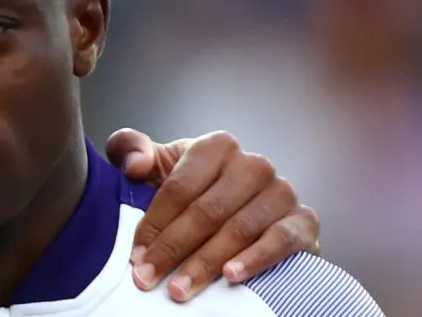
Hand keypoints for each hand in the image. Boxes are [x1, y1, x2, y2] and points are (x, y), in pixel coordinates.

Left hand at [105, 129, 320, 302]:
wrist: (247, 208)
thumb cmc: (193, 188)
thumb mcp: (159, 165)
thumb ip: (131, 151)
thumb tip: (134, 164)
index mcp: (216, 146)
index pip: (179, 188)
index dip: (154, 223)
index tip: (135, 256)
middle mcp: (253, 164)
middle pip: (207, 211)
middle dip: (173, 249)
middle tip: (148, 279)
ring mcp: (282, 191)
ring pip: (238, 229)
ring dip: (206, 263)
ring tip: (180, 289)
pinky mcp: (305, 220)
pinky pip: (281, 240)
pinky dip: (256, 259)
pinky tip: (231, 277)